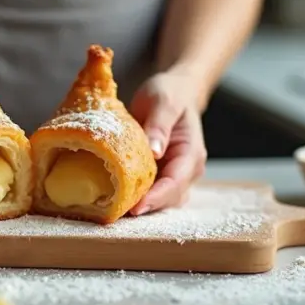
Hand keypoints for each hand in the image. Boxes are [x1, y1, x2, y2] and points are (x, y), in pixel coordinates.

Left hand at [127, 68, 207, 214]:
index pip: (176, 183)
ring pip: (161, 200)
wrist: (174, 91)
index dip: (157, 198)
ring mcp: (174, 174)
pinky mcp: (161, 174)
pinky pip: (151, 191)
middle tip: (116, 212)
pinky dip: (136, 197)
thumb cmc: (170, 93)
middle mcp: (187, 170)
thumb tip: (154, 152)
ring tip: (114, 209)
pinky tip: (115, 198)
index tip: (136, 207)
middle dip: (146, 207)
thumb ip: (160, 125)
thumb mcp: (164, 102)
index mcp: (191, 154)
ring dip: (141, 206)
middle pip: (169, 198)